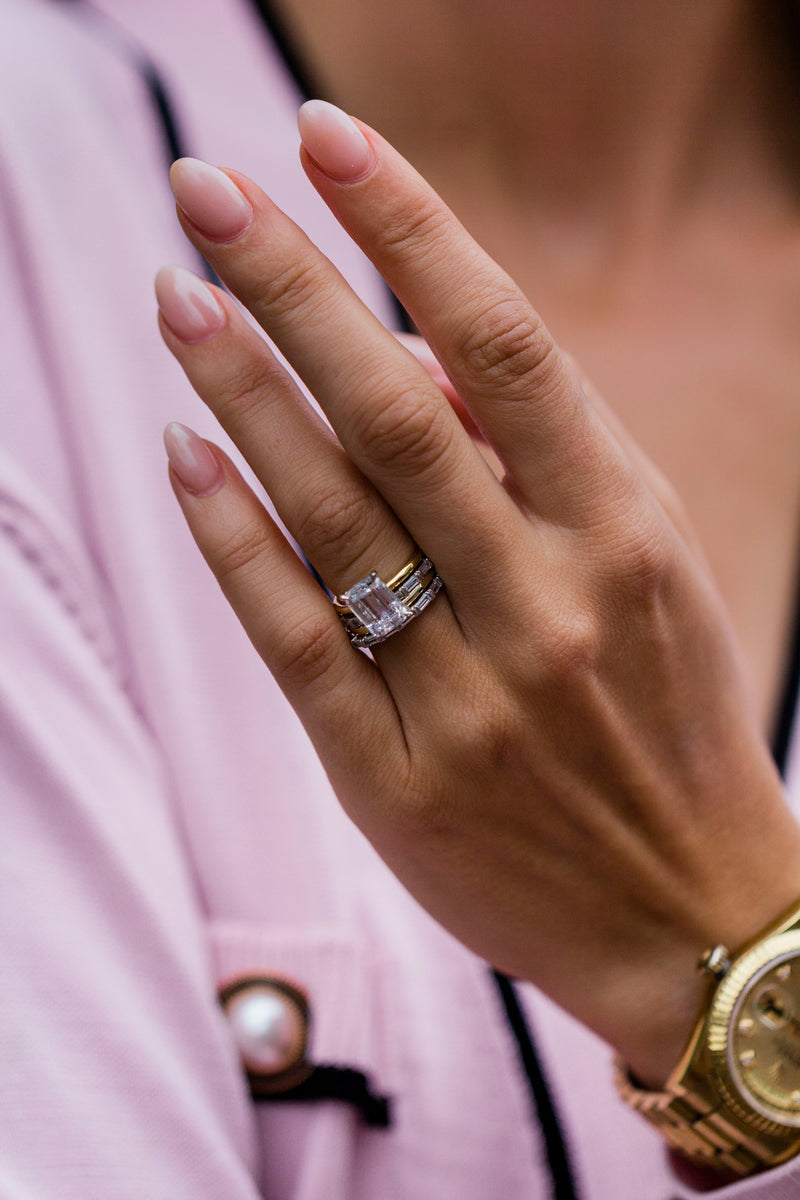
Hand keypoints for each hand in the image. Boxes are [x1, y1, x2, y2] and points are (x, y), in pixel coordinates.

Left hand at [156, 101, 799, 1087]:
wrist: (687, 910)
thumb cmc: (667, 712)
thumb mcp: (651, 563)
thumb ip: (541, 452)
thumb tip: (407, 349)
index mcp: (625, 530)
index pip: (505, 343)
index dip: (411, 227)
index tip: (326, 138)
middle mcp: (548, 603)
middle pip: (395, 412)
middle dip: (291, 286)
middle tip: (204, 188)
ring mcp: (469, 695)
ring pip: (333, 516)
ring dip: (242, 394)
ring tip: (178, 298)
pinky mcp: (397, 777)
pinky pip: (299, 641)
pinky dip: (235, 542)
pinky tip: (184, 458)